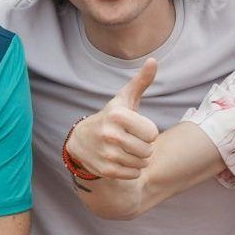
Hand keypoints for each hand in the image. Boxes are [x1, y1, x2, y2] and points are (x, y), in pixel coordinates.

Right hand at [65, 58, 157, 179]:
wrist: (81, 140)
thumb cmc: (111, 117)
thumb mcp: (124, 99)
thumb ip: (141, 82)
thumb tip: (153, 60)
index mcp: (117, 115)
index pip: (152, 133)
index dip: (148, 132)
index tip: (137, 128)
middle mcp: (110, 134)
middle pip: (148, 150)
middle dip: (144, 147)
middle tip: (132, 141)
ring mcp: (106, 154)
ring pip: (142, 163)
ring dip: (139, 159)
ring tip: (127, 150)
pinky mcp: (105, 170)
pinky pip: (133, 174)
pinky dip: (132, 170)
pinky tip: (122, 160)